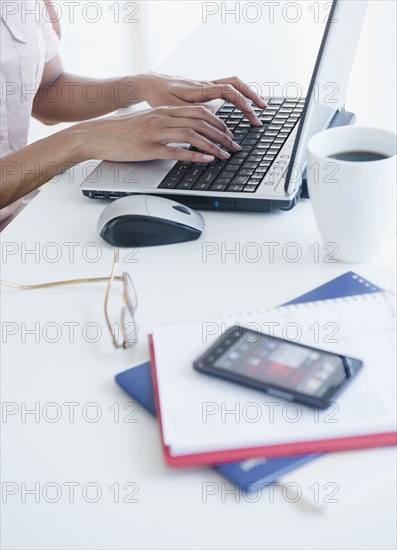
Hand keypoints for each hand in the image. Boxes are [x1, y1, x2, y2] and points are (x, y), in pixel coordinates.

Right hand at [80, 105, 241, 162]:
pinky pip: (176, 151)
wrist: (97, 135)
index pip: (200, 111)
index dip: (219, 122)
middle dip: (222, 134)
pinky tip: (207, 160)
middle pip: (201, 121)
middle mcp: (162, 118)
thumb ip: (169, 123)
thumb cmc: (122, 131)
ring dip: (213, 145)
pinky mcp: (148, 148)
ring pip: (192, 135)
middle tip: (234, 146)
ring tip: (225, 155)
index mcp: (165, 110)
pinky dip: (195, 155)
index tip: (229, 133)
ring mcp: (155, 133)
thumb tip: (188, 131)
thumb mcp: (149, 121)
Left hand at [137, 73, 266, 125]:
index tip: (251, 114)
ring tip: (258, 108)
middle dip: (251, 96)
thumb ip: (192, 112)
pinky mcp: (204, 89)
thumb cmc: (158, 96)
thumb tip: (211, 117)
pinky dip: (238, 95)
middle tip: (262, 111)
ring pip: (233, 84)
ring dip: (247, 94)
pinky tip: (242, 105)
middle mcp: (206, 85)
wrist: (150, 83)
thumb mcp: (172, 107)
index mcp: (200, 89)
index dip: (242, 102)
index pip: (228, 91)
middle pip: (235, 84)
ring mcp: (206, 86)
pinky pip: (226, 88)